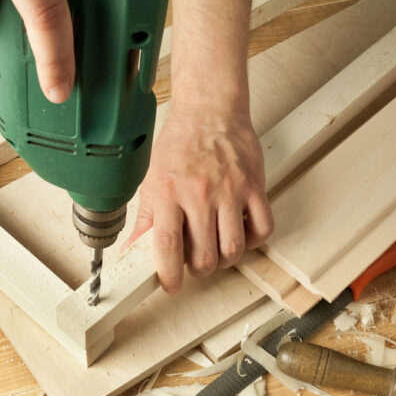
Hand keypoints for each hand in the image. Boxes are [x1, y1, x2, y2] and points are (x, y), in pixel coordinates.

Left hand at [124, 108, 273, 293]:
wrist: (210, 110)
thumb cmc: (181, 142)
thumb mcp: (152, 178)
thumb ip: (145, 216)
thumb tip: (132, 248)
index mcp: (169, 193)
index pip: (168, 246)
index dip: (169, 275)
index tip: (171, 285)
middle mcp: (200, 194)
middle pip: (205, 256)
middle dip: (199, 270)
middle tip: (196, 263)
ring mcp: (231, 191)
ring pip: (234, 248)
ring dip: (225, 259)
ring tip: (218, 250)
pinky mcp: (254, 186)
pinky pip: (262, 228)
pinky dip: (253, 240)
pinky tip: (241, 232)